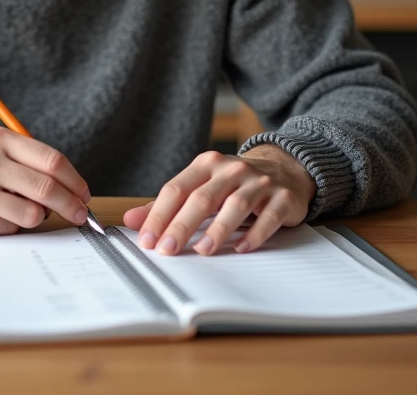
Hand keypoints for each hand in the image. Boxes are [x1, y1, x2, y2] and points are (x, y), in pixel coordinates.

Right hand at [0, 127, 91, 236]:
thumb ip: (25, 159)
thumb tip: (69, 186)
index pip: (52, 161)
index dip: (75, 181)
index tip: (83, 193)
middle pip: (46, 188)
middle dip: (70, 205)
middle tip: (79, 213)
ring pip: (31, 213)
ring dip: (38, 216)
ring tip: (27, 210)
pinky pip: (8, 227)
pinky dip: (12, 224)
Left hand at [123, 146, 314, 255]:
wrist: (284, 169)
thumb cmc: (234, 184)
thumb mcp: (200, 186)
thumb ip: (167, 204)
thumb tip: (131, 219)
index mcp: (207, 165)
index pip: (177, 188)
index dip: (159, 215)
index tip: (147, 240)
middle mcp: (232, 169)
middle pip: (202, 198)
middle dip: (182, 225)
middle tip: (167, 249)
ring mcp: (259, 182)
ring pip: (235, 205)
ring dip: (217, 230)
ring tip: (203, 250)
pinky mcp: (282, 197)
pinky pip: (268, 216)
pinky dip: (254, 234)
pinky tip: (241, 248)